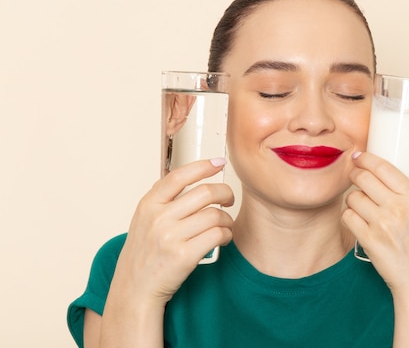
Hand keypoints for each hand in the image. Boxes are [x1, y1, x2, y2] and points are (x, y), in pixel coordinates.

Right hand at [115, 158, 234, 306]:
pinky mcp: (184, 256)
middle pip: (205, 193)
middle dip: (225, 193)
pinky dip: (226, 235)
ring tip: (224, 225)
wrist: (135, 290)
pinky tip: (223, 238)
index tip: (218, 163)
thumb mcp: (143, 220)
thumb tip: (189, 175)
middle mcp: (158, 218)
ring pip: (215, 214)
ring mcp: (170, 237)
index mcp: (148, 205)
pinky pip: (218, 235)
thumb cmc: (144, 254)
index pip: (179, 176)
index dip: (203, 166)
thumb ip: (162, 199)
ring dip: (227, 219)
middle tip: (229, 200)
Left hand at [342, 152, 408, 294]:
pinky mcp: (369, 240)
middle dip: (355, 174)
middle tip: (355, 175)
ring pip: (353, 197)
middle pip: (364, 178)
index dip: (366, 158)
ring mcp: (382, 224)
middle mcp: (398, 208)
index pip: (384, 167)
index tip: (359, 156)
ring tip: (360, 203)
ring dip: (353, 198)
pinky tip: (356, 219)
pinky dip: (349, 216)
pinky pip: (348, 217)